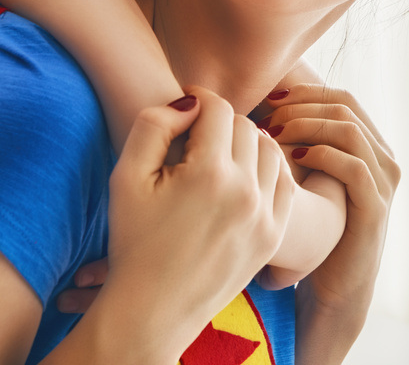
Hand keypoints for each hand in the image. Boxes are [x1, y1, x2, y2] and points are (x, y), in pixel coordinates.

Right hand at [58, 87, 294, 336]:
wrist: (152, 309)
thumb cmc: (134, 240)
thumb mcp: (126, 176)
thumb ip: (153, 124)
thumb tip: (189, 103)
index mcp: (209, 174)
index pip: (218, 108)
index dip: (198, 100)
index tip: (184, 110)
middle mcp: (245, 192)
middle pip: (245, 125)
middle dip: (219, 122)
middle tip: (195, 136)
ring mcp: (265, 215)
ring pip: (269, 149)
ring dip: (246, 142)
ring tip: (218, 153)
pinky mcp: (273, 234)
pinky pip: (283, 181)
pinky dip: (266, 169)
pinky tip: (241, 174)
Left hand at [262, 84, 399, 364]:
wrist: (333, 289)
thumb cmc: (312, 232)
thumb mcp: (309, 178)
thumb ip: (300, 142)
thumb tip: (260, 107)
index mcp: (370, 146)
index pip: (341, 97)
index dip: (305, 91)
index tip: (268, 98)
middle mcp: (384, 159)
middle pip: (344, 107)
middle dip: (301, 105)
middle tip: (266, 116)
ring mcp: (384, 183)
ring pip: (349, 130)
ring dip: (307, 125)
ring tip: (274, 134)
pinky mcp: (375, 208)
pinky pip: (354, 167)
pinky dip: (322, 154)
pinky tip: (293, 157)